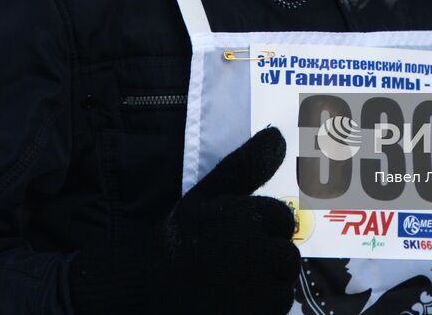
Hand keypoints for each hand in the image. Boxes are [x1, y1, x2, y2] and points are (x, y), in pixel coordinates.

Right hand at [68, 126, 299, 313]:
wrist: (144, 289)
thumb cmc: (178, 240)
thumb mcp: (208, 196)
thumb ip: (246, 166)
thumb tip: (279, 134)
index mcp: (246, 217)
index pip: (281, 219)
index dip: (261, 229)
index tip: (234, 238)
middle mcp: (254, 252)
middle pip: (287, 257)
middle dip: (266, 261)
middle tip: (232, 266)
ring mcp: (254, 292)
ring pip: (283, 288)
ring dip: (265, 289)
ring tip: (231, 287)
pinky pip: (275, 312)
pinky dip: (259, 311)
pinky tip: (232, 305)